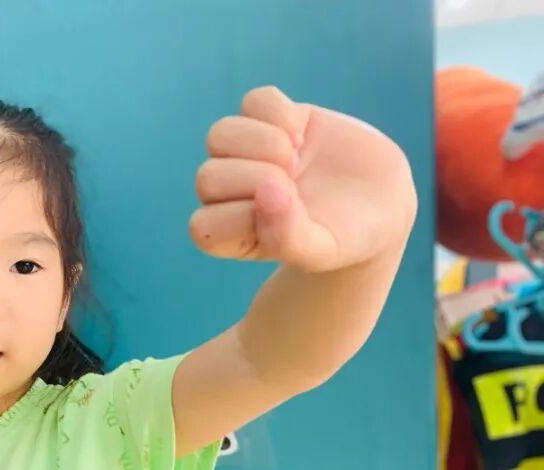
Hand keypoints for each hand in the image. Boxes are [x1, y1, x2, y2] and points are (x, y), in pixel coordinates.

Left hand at [190, 86, 416, 272]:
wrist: (381, 205)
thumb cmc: (344, 239)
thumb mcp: (321, 252)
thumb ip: (289, 237)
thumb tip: (266, 194)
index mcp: (230, 234)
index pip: (204, 225)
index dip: (244, 217)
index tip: (286, 219)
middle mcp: (230, 193)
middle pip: (208, 177)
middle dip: (256, 179)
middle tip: (293, 187)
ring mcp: (249, 153)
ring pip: (220, 134)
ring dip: (260, 143)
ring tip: (293, 158)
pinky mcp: (275, 119)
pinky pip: (255, 101)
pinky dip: (279, 114)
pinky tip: (302, 136)